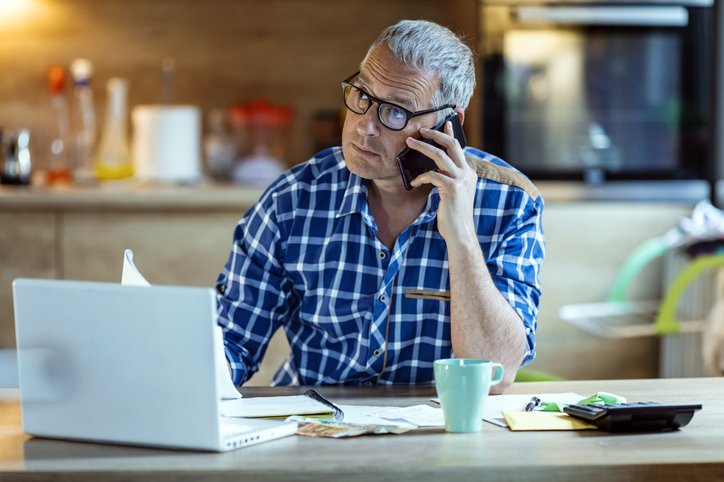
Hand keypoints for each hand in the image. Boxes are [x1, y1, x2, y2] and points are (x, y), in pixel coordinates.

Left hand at [407, 121, 477, 246]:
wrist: (460, 233)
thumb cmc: (453, 215)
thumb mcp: (453, 193)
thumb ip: (448, 179)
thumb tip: (435, 168)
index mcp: (469, 173)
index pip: (459, 148)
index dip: (451, 135)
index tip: (445, 124)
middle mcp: (468, 173)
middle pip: (451, 145)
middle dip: (435, 134)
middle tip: (420, 130)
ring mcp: (461, 180)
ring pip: (439, 155)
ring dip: (422, 147)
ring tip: (410, 143)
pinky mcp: (452, 188)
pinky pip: (432, 175)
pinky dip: (420, 177)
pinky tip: (414, 183)